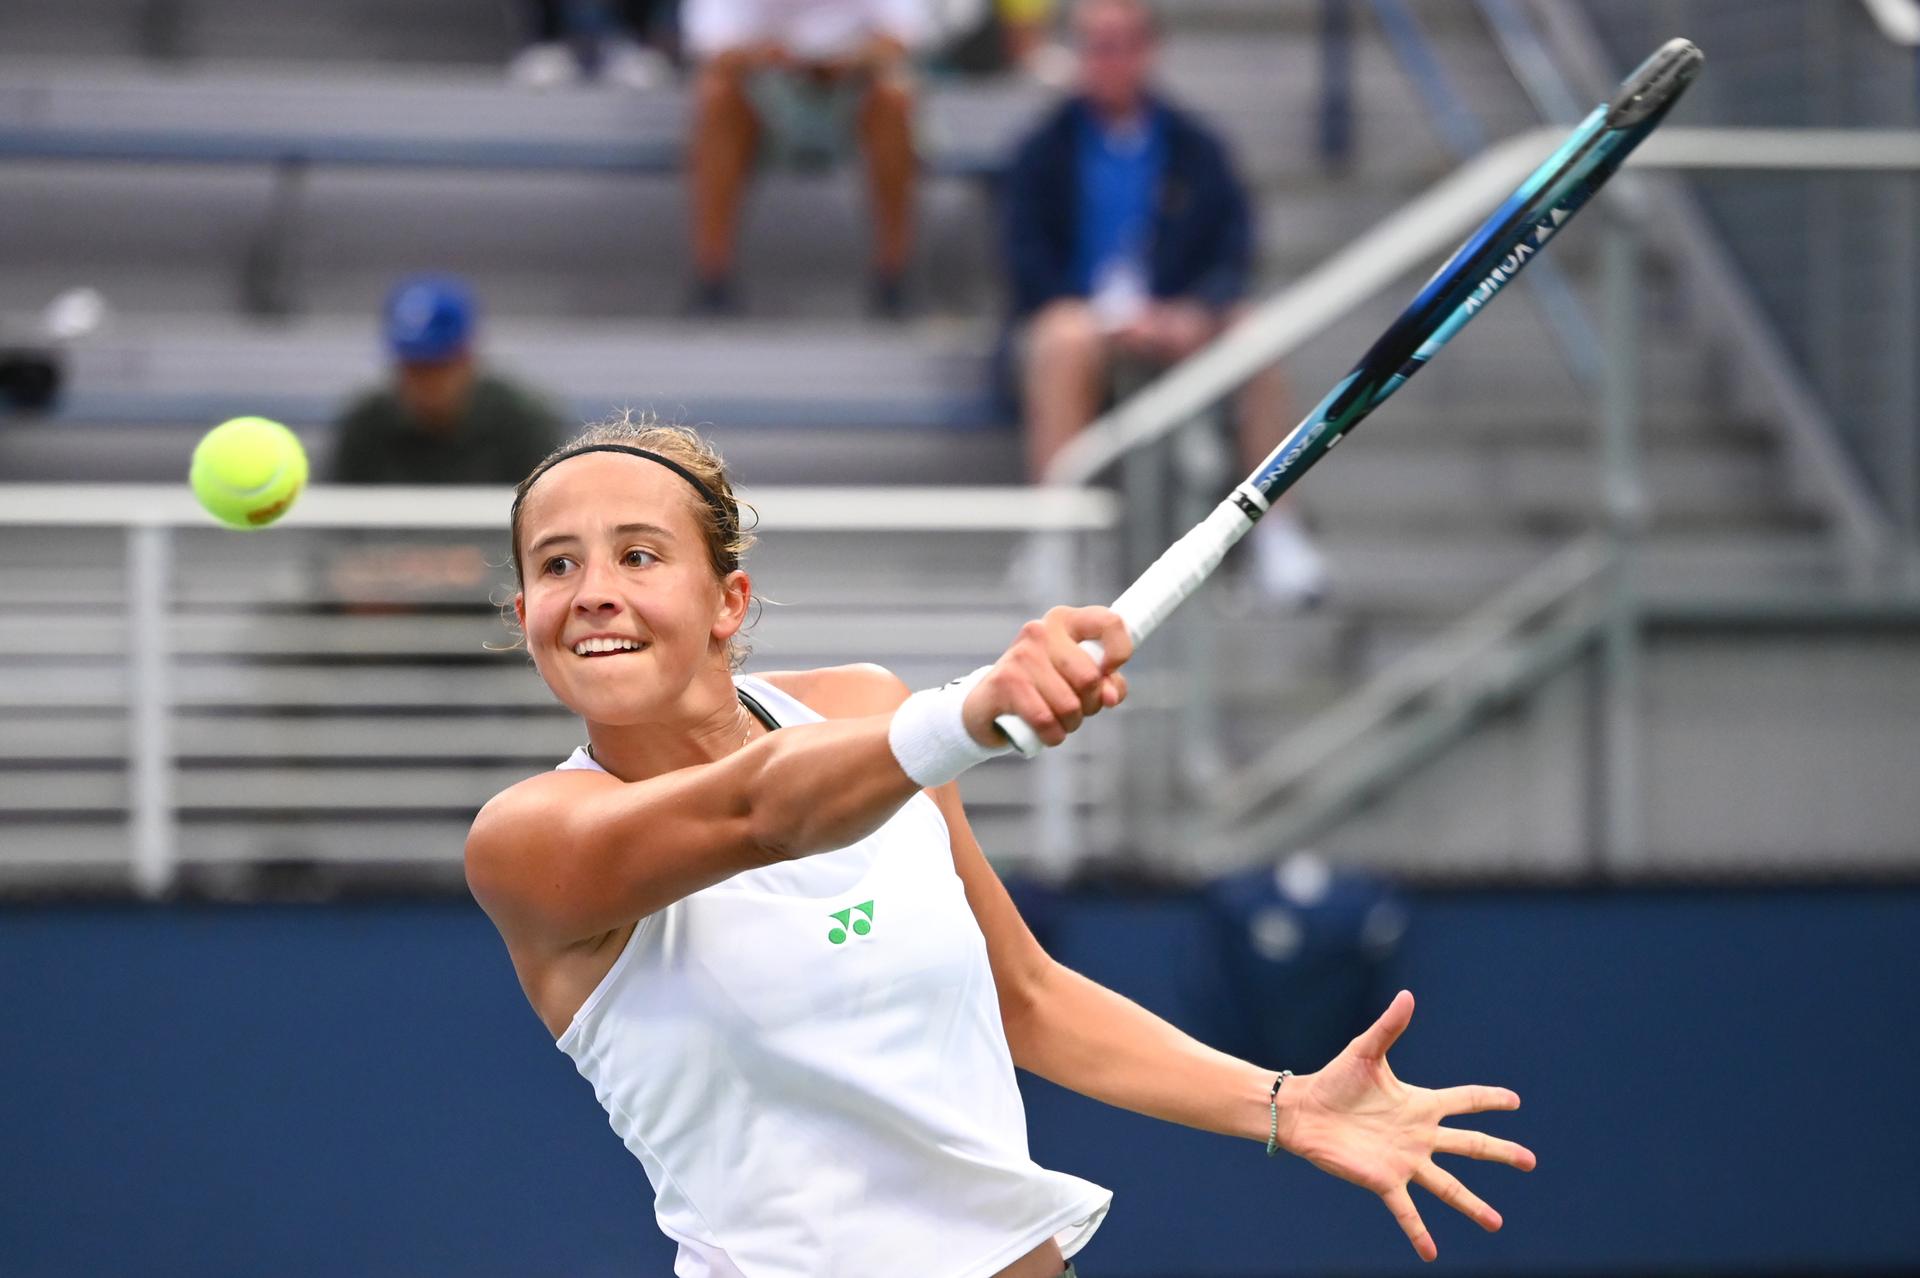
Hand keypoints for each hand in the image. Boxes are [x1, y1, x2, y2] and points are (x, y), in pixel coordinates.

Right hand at [964, 606, 1131, 748]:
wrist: (988, 706)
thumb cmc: (1043, 690)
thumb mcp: (1079, 682)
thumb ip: (1106, 684)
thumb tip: (1110, 696)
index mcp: (1064, 621)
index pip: (1109, 622)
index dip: (1120, 652)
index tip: (1109, 672)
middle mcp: (1041, 630)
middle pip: (1090, 678)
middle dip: (1089, 705)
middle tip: (1074, 708)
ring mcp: (1021, 654)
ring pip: (1069, 705)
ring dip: (1069, 725)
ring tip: (1056, 720)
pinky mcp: (1005, 681)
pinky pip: (1045, 719)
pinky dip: (1052, 736)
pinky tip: (1045, 733)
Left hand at [1276, 991, 1535, 1262]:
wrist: (1303, 1110)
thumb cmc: (1334, 1079)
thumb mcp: (1366, 1051)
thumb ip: (1390, 1027)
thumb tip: (1408, 996)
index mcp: (1419, 1104)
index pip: (1464, 1100)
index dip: (1488, 1100)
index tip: (1514, 1101)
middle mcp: (1418, 1135)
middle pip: (1469, 1145)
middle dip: (1501, 1152)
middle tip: (1531, 1161)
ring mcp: (1405, 1160)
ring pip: (1448, 1186)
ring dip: (1472, 1205)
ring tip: (1496, 1224)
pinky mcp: (1384, 1180)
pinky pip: (1407, 1210)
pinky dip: (1419, 1231)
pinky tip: (1431, 1253)